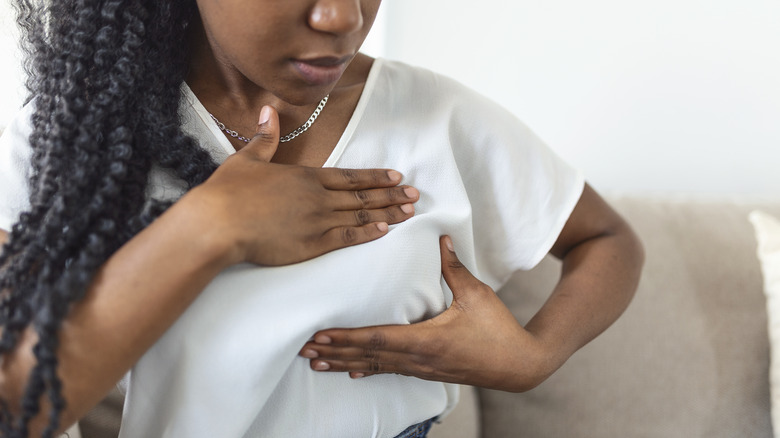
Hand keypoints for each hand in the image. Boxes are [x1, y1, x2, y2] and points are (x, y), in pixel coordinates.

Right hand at [180, 105, 418, 265]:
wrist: (219, 223)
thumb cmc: (228, 192)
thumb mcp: (247, 158)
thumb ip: (264, 137)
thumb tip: (269, 110)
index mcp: (305, 176)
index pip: (349, 175)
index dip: (374, 176)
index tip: (395, 176)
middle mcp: (317, 197)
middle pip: (361, 194)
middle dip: (390, 194)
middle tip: (415, 194)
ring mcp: (317, 220)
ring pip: (360, 215)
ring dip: (387, 212)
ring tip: (409, 211)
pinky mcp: (312, 243)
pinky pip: (347, 237)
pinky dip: (367, 233)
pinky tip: (384, 231)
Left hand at [298, 236, 556, 391]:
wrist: (519, 365)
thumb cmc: (498, 330)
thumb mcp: (477, 295)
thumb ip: (454, 268)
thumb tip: (441, 238)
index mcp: (427, 339)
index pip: (378, 339)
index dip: (347, 339)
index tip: (321, 337)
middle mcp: (418, 358)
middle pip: (369, 356)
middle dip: (335, 353)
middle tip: (305, 350)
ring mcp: (421, 368)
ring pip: (375, 366)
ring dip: (345, 363)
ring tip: (317, 363)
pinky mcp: (427, 372)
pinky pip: (390, 371)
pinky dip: (367, 369)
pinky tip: (352, 372)